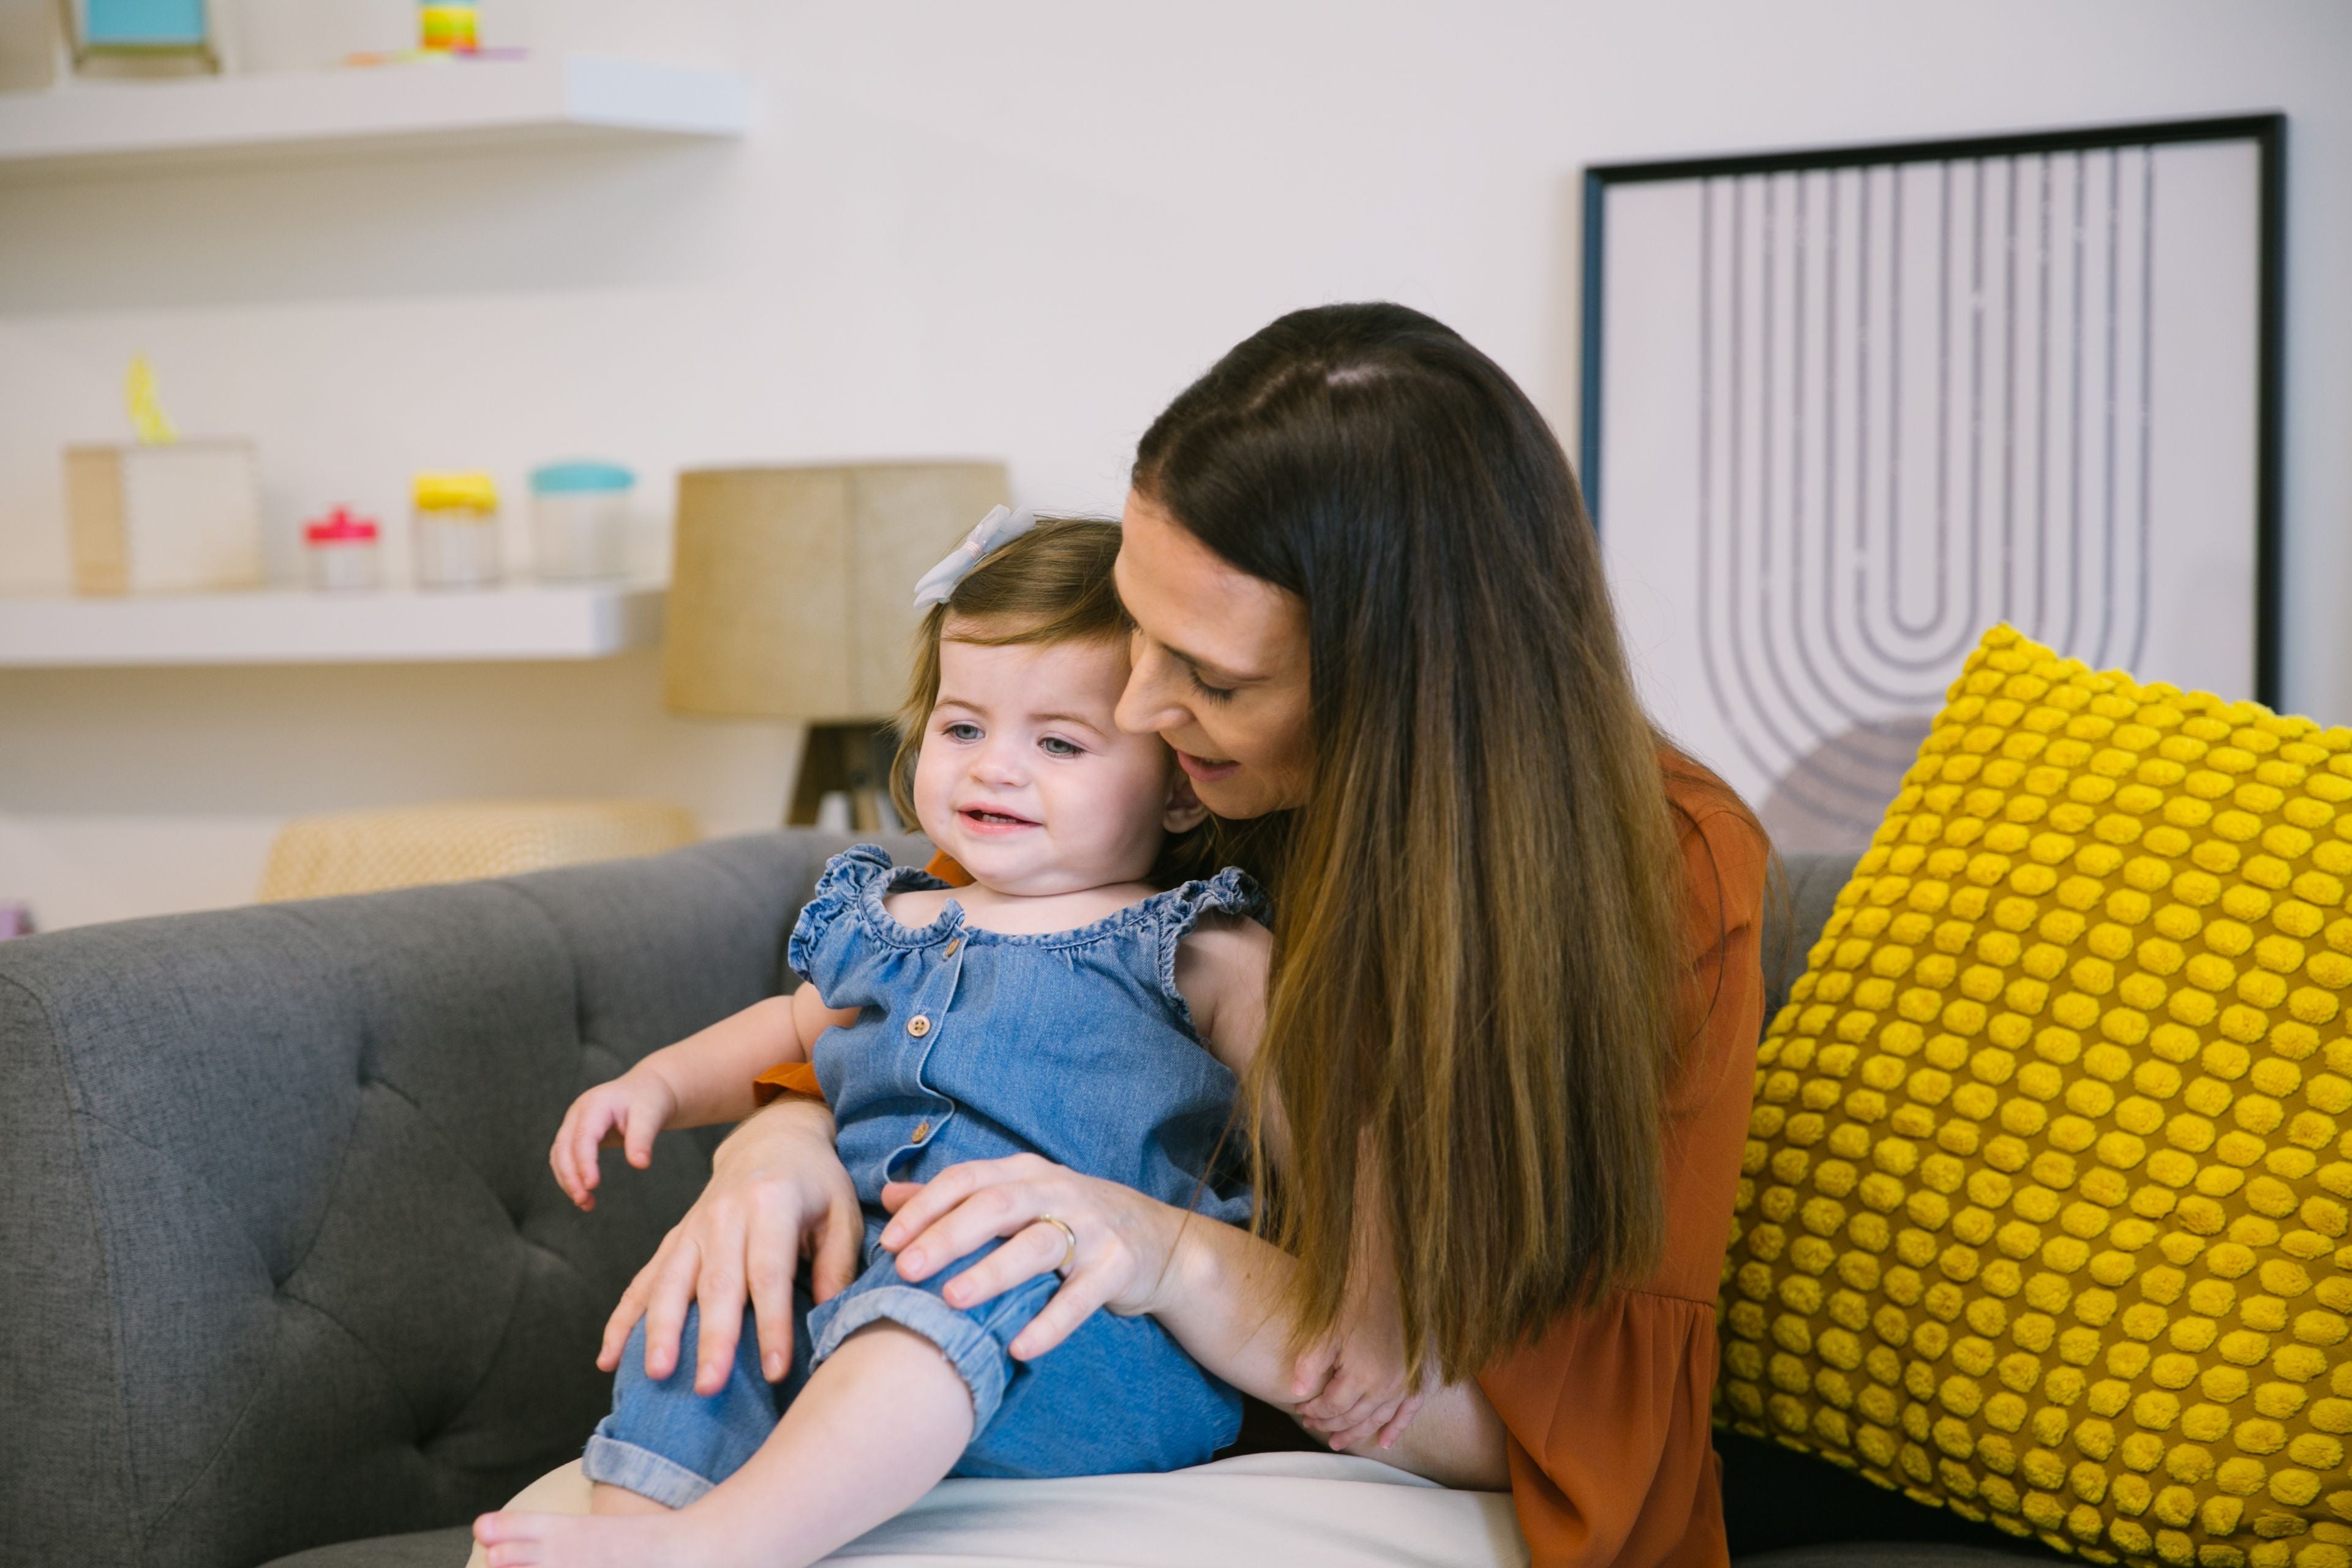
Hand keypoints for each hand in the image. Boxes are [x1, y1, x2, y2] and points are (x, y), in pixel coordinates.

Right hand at [549, 1070, 678, 1210]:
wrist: (647, 1090)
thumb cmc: (649, 1100)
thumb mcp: (651, 1115)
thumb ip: (642, 1139)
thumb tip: (639, 1165)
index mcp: (595, 1104)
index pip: (583, 1137)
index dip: (584, 1162)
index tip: (592, 1186)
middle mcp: (578, 1113)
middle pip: (563, 1148)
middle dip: (570, 1177)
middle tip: (585, 1201)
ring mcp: (574, 1124)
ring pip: (560, 1156)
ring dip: (568, 1181)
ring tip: (586, 1204)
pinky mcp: (576, 1136)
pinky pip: (566, 1159)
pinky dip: (571, 1178)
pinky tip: (584, 1196)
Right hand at [597, 1095, 862, 1391]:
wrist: (773, 1141)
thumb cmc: (816, 1184)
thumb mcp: (843, 1212)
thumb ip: (837, 1263)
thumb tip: (829, 1314)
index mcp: (772, 1204)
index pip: (770, 1273)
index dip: (772, 1325)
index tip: (775, 1371)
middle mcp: (725, 1215)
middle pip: (717, 1284)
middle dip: (712, 1339)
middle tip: (708, 1388)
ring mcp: (693, 1227)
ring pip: (671, 1283)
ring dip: (661, 1330)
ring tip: (656, 1374)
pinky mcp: (674, 1239)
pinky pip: (643, 1281)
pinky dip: (624, 1319)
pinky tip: (608, 1357)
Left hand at [878, 1154, 1184, 1360]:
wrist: (1158, 1241)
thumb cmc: (1069, 1220)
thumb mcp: (1018, 1198)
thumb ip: (956, 1198)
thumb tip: (888, 1197)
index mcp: (1024, 1173)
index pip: (967, 1179)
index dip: (926, 1208)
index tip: (889, 1242)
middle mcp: (1056, 1191)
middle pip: (997, 1206)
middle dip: (949, 1236)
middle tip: (906, 1269)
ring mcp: (1090, 1226)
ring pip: (1037, 1245)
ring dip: (993, 1272)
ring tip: (954, 1300)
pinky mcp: (1117, 1264)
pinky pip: (1081, 1296)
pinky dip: (1051, 1322)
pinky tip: (1020, 1348)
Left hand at [1289, 1307, 1423, 1452]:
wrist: (1386, 1283)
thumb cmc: (1353, 1305)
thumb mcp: (1325, 1333)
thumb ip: (1310, 1365)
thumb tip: (1296, 1394)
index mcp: (1362, 1377)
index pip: (1332, 1407)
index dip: (1314, 1412)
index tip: (1300, 1410)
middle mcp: (1386, 1387)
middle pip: (1352, 1417)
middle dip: (1329, 1424)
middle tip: (1312, 1425)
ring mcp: (1405, 1385)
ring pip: (1377, 1420)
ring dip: (1357, 1433)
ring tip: (1338, 1441)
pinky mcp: (1417, 1378)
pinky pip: (1408, 1412)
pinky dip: (1397, 1429)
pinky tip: (1385, 1443)